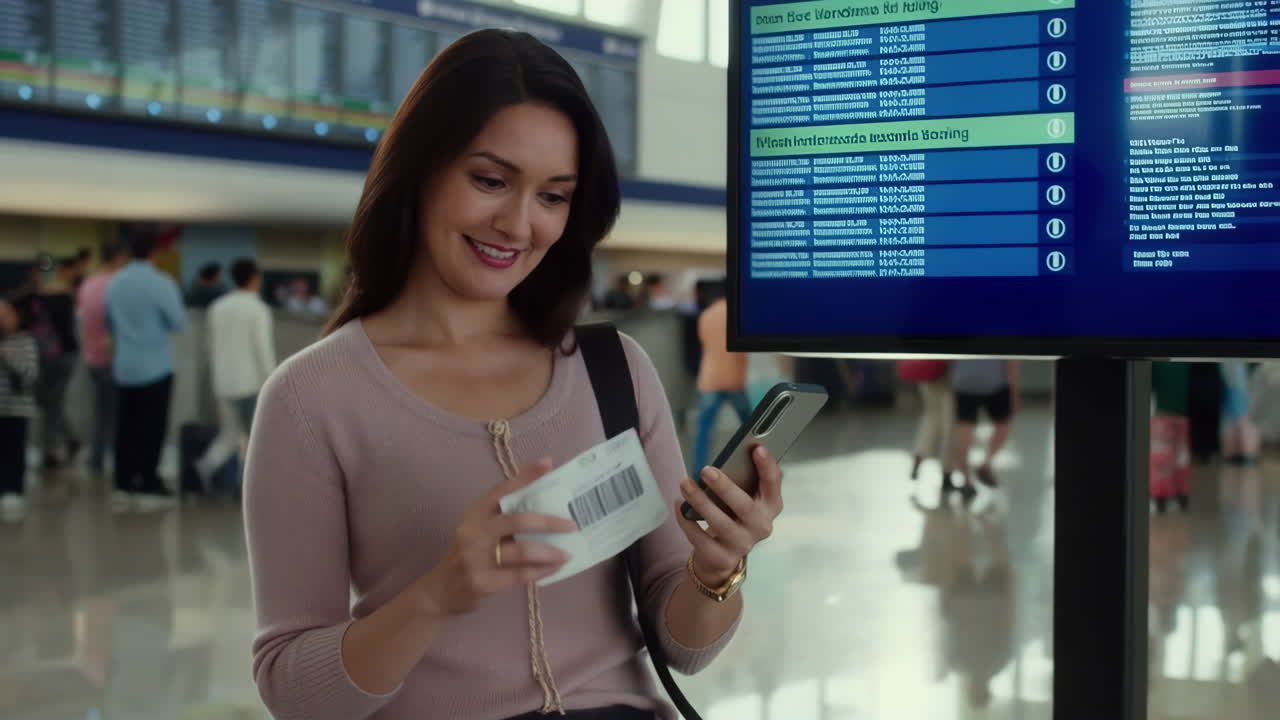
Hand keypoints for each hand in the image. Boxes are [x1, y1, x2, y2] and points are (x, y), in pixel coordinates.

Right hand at [417, 458, 576, 616]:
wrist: (442, 590)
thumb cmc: (469, 554)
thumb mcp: (481, 529)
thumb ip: (505, 515)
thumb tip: (544, 498)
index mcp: (475, 512)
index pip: (502, 489)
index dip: (526, 476)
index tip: (549, 464)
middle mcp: (473, 531)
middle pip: (517, 520)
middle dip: (549, 522)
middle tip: (571, 524)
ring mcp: (475, 557)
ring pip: (521, 551)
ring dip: (549, 552)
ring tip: (567, 553)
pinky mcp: (482, 582)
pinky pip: (519, 575)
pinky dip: (541, 571)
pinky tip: (554, 568)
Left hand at [676, 445, 783, 584]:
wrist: (722, 556)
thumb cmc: (733, 516)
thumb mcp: (743, 498)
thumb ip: (742, 480)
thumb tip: (727, 455)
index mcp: (769, 506)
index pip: (773, 485)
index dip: (767, 466)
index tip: (757, 448)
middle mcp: (760, 526)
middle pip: (745, 506)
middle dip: (725, 487)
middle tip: (706, 470)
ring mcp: (742, 544)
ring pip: (720, 523)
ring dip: (700, 501)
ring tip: (685, 484)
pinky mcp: (721, 557)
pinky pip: (701, 538)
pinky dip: (686, 520)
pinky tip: (678, 505)